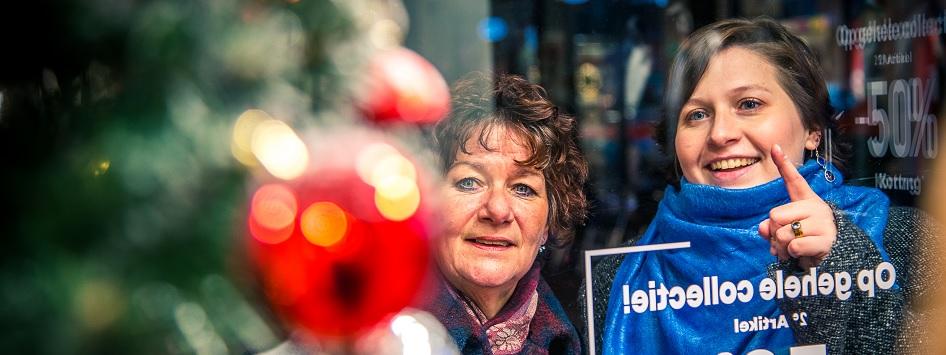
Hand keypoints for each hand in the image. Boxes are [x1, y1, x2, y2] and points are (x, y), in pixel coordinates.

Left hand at [758, 144, 836, 268]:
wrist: (831, 261)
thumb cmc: (805, 243)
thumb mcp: (785, 233)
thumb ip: (771, 227)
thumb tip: (763, 228)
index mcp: (806, 201)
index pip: (793, 180)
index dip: (783, 163)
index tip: (774, 147)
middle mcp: (815, 207)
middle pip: (775, 215)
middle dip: (774, 232)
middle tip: (785, 239)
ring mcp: (823, 222)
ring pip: (782, 233)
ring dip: (782, 246)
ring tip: (792, 249)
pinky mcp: (826, 240)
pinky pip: (794, 246)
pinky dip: (792, 254)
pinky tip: (802, 255)